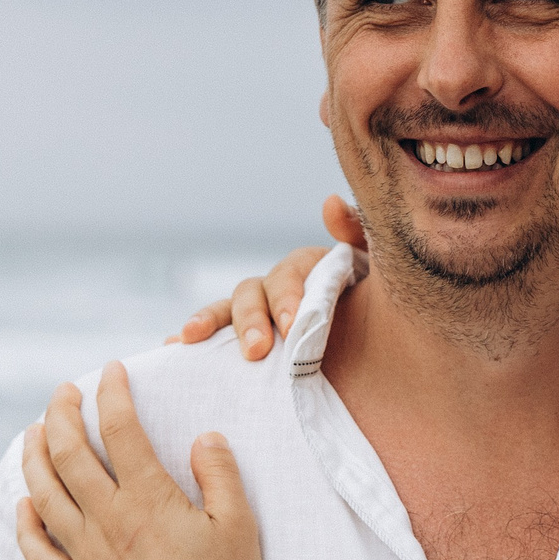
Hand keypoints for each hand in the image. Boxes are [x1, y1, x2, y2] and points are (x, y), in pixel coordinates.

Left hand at [14, 362, 267, 559]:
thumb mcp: (238, 526)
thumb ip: (220, 474)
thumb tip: (204, 436)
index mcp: (148, 498)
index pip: (120, 428)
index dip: (113, 392)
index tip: (112, 371)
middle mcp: (107, 519)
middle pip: (68, 452)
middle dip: (60, 413)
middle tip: (63, 392)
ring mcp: (86, 554)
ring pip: (44, 493)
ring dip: (33, 456)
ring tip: (32, 433)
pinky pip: (37, 552)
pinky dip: (25, 524)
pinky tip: (23, 505)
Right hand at [169, 195, 368, 356]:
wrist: (385, 358)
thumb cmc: (385, 307)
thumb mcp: (381, 271)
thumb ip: (360, 235)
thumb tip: (328, 201)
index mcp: (308, 270)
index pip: (289, 273)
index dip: (287, 295)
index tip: (292, 324)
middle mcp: (277, 288)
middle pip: (251, 293)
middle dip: (250, 320)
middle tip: (257, 351)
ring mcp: (260, 317)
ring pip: (226, 311)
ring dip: (208, 321)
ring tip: (189, 339)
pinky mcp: (249, 345)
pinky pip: (216, 339)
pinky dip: (194, 339)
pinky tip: (173, 349)